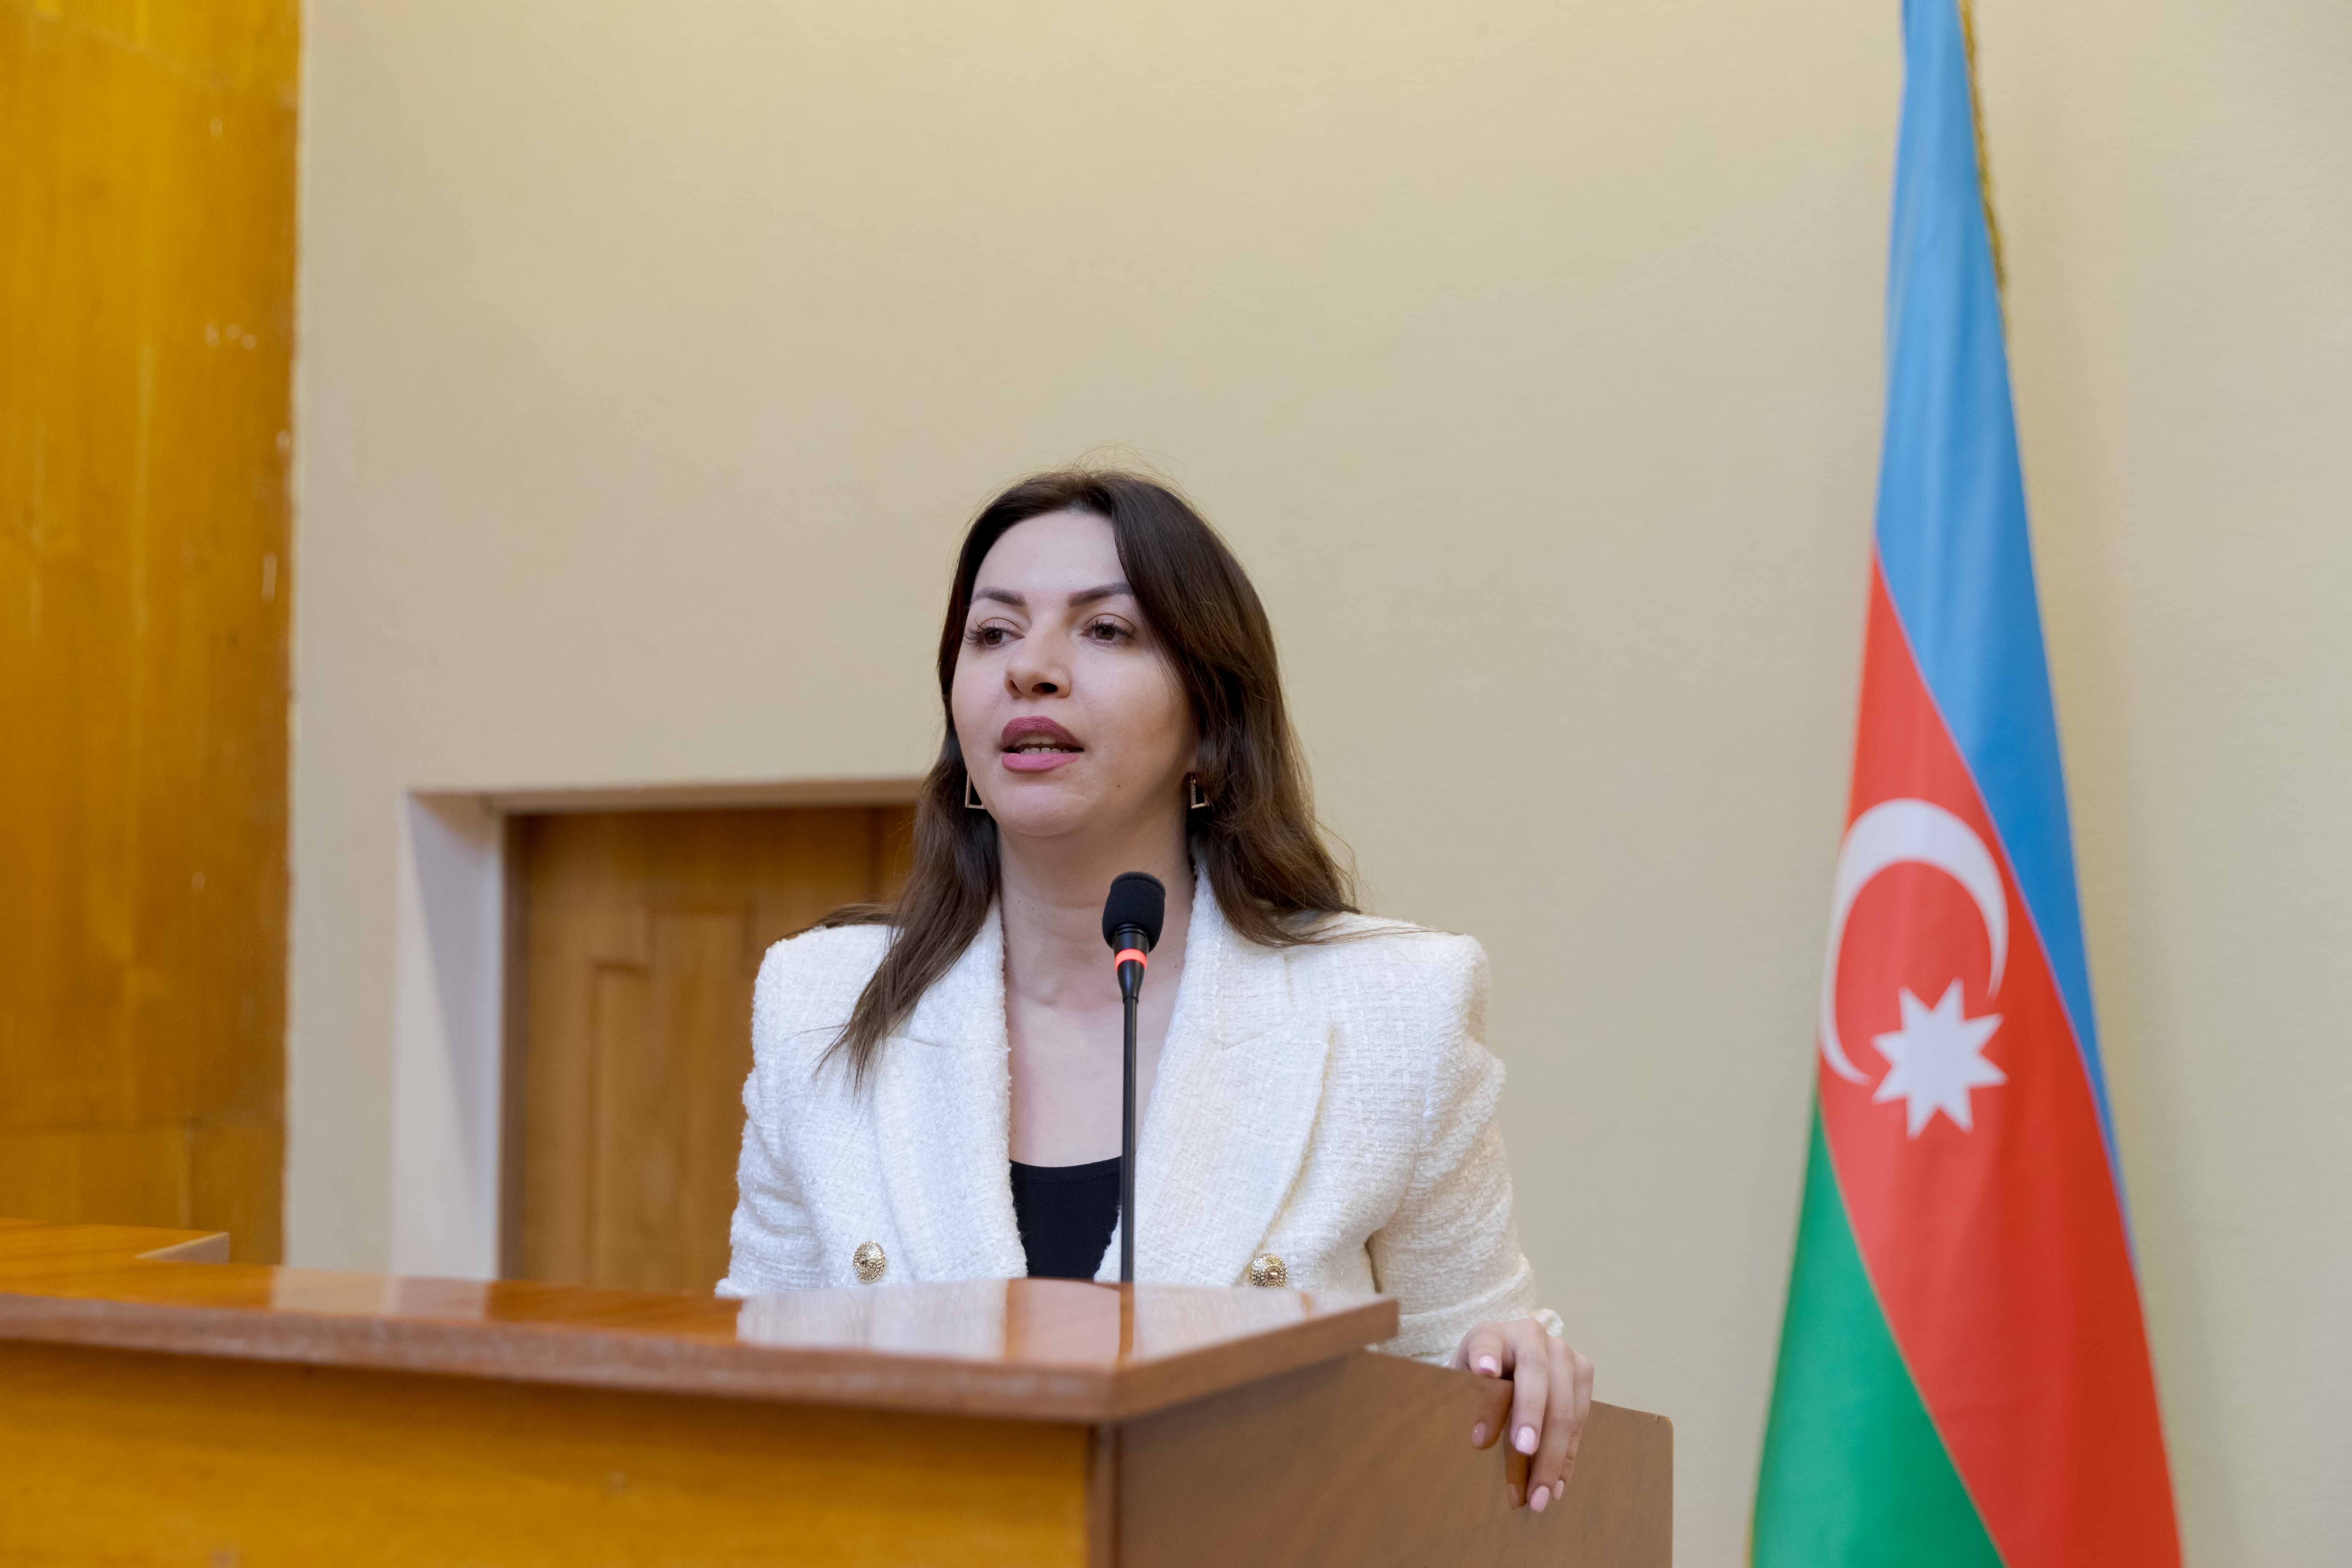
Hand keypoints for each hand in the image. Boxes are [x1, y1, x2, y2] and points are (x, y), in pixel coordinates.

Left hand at [1451, 1318, 1593, 1513]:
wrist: (1506, 1363)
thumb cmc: (1475, 1382)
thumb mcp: (1461, 1386)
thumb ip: (1466, 1402)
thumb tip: (1481, 1442)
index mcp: (1490, 1333)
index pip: (1486, 1344)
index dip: (1486, 1356)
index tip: (1483, 1371)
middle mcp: (1530, 1335)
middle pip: (1534, 1374)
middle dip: (1530, 1415)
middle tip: (1523, 1449)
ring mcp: (1562, 1352)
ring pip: (1563, 1403)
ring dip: (1553, 1452)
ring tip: (1538, 1493)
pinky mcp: (1583, 1373)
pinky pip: (1580, 1419)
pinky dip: (1567, 1457)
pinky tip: (1556, 1486)